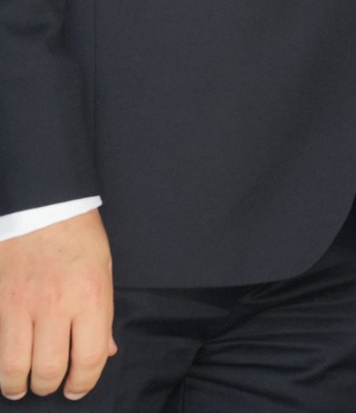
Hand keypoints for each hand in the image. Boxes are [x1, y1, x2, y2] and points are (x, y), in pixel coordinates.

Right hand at [0, 209, 114, 400]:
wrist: (43, 206)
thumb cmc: (79, 236)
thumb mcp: (104, 271)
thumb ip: (104, 315)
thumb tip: (106, 350)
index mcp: (91, 296)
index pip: (89, 357)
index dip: (84, 382)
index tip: (79, 388)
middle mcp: (56, 305)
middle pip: (48, 369)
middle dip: (50, 386)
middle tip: (52, 385)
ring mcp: (21, 305)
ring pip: (14, 366)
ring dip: (19, 384)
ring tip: (24, 386)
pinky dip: (1, 365)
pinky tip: (7, 367)